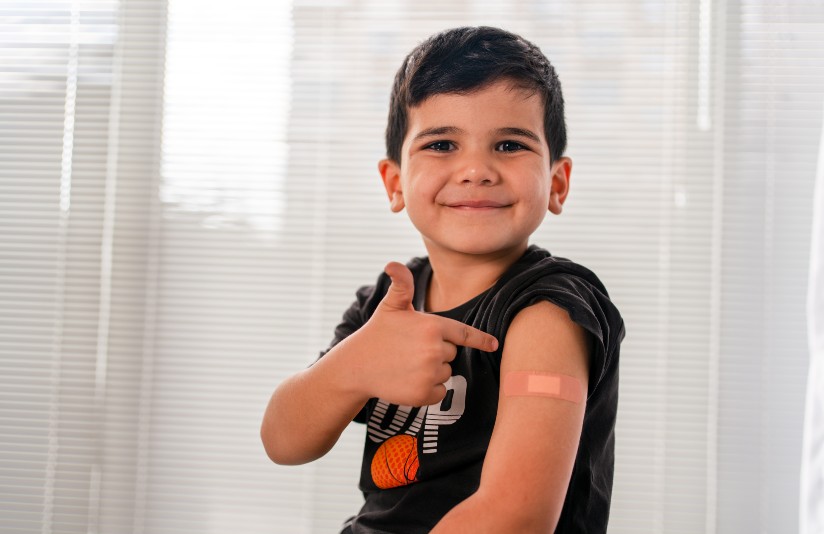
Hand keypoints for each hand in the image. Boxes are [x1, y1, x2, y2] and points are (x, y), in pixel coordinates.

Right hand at [348, 262, 497, 406]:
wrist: (356, 367)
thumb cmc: (377, 333)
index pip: (464, 334)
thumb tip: (392, 264)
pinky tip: (408, 381)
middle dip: (437, 352)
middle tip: (411, 350)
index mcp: (432, 326)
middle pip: (452, 353)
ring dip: (432, 371)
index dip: (481, 340)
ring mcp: (429, 373)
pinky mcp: (423, 394)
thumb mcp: (391, 306)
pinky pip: (439, 392)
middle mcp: (434, 350)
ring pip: (446, 373)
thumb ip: (401, 285)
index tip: (494, 345)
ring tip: (407, 365)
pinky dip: (428, 390)